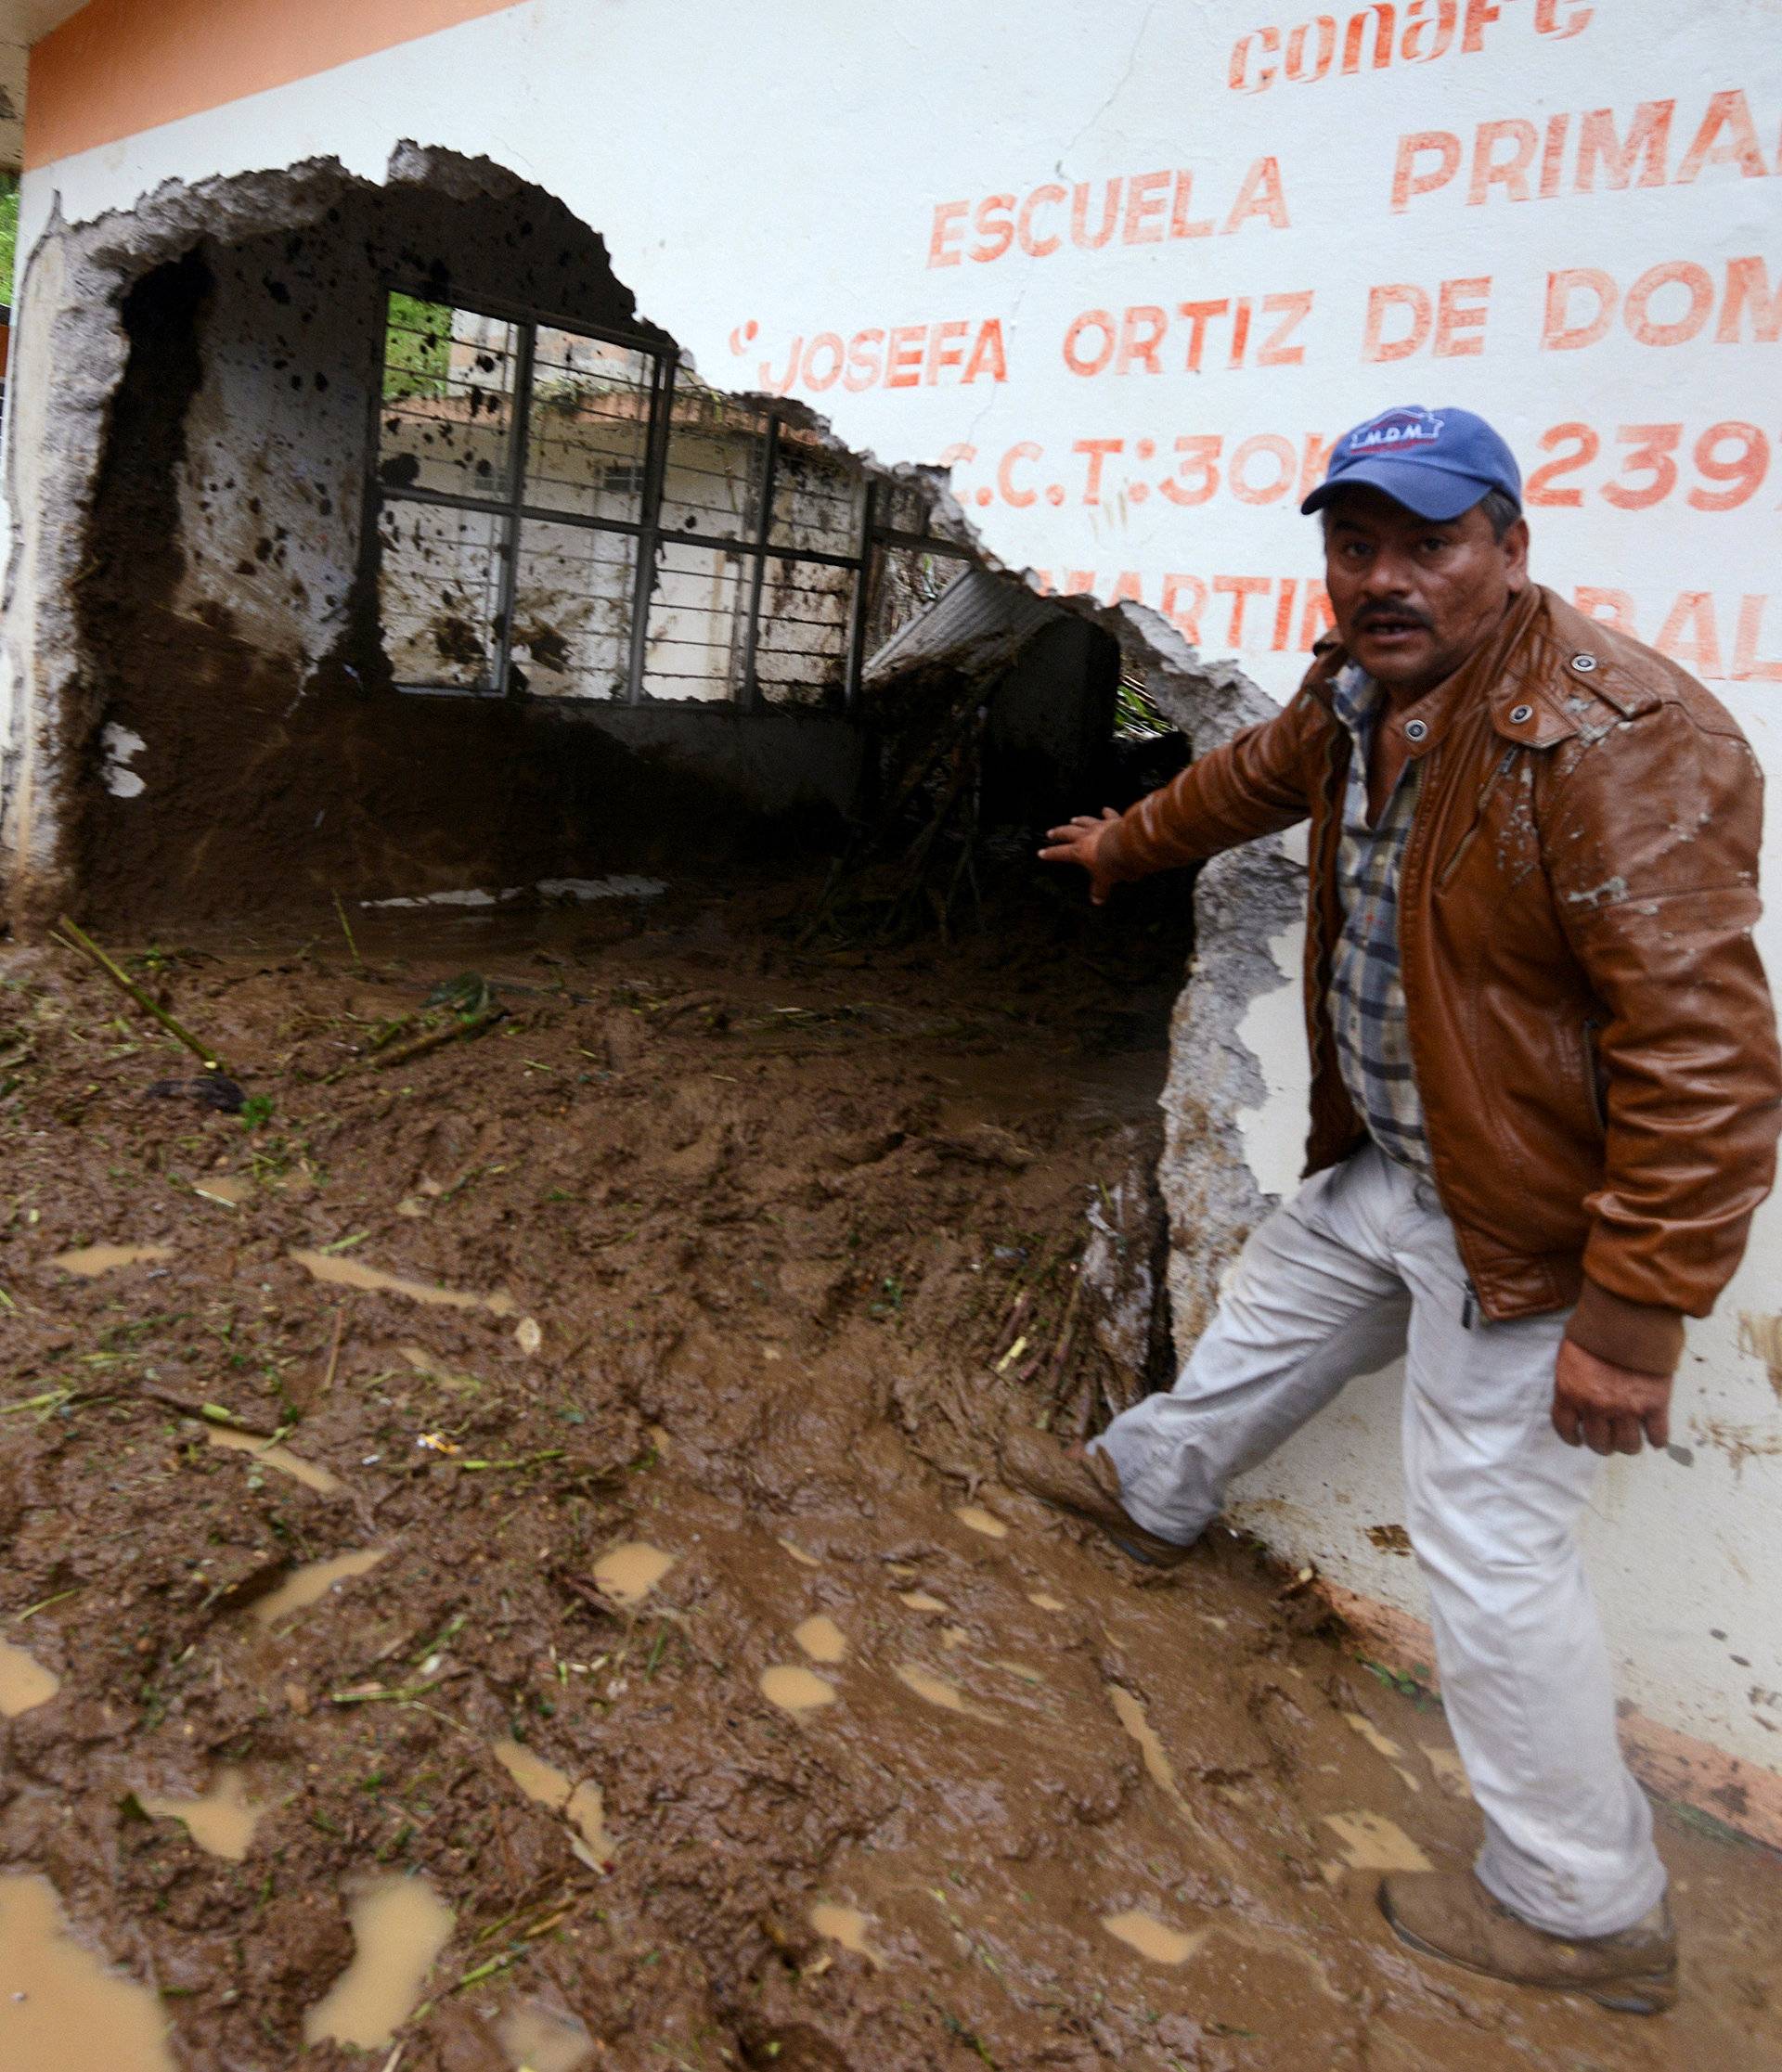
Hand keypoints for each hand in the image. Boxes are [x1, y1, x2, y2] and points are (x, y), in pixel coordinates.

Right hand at [1039, 808, 1123, 905]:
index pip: (1060, 853)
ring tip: (1073, 819)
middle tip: (1051, 833)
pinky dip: (1106, 813)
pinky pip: (1108, 815)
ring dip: (1078, 821)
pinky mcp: (1113, 821)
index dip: (1050, 854)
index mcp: (1079, 851)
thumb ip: (1100, 889)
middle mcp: (1086, 836)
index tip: (1041, 853)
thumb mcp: (1105, 880)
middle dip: (1058, 833)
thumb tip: (1097, 901)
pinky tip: (1104, 809)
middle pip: (1067, 832)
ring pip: (1085, 821)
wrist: (1129, 846)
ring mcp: (1099, 826)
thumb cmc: (1114, 863)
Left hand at [1551, 1337, 1671, 1454]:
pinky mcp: (1655, 1405)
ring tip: (1631, 1436)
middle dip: (1603, 1443)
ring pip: (1628, 1445)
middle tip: (1609, 1437)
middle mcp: (1596, 1406)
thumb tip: (1576, 1397)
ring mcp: (1627, 1408)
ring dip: (1628, 1444)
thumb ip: (1571, 1381)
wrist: (1627, 1316)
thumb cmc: (1595, 1330)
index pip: (1566, 1429)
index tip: (1578, 1439)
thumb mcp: (1569, 1356)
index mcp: (1570, 1393)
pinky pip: (1658, 1436)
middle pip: (1599, 1443)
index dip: (1573, 1437)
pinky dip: (1657, 1439)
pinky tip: (1655, 1436)